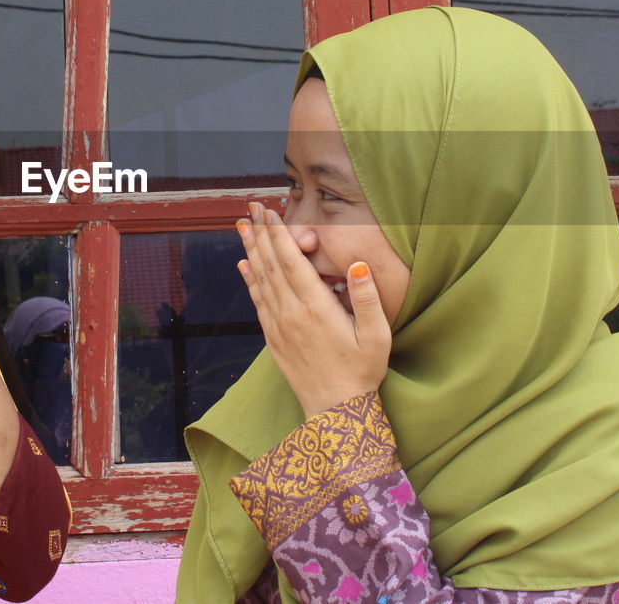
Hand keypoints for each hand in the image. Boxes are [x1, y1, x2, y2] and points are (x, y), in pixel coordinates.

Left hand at [236, 202, 390, 417]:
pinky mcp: (273, 339)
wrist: (335, 411)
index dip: (279, 234)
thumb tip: (357, 264)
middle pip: (270, 265)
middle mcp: (291, 313)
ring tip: (242, 227)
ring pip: (260, 280)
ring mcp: (278, 326)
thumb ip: (367, 298)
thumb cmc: (362, 371)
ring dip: (251, 251)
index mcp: (315, 307)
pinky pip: (257, 302)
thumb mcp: (376, 335)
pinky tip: (244, 266)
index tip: (269, 212)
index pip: (291, 261)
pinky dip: (250, 280)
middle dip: (260, 233)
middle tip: (251, 208)